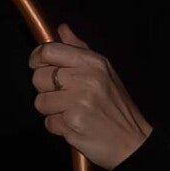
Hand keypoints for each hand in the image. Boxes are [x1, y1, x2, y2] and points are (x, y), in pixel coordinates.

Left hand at [28, 23, 152, 170]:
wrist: (132, 141)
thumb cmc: (116, 106)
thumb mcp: (104, 71)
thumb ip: (79, 49)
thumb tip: (61, 29)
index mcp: (92, 62)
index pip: (49, 51)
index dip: (37, 58)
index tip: (38, 65)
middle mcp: (85, 79)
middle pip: (39, 77)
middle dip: (45, 89)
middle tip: (62, 96)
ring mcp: (78, 102)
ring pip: (40, 102)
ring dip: (51, 110)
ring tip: (70, 111)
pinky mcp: (72, 124)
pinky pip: (48, 122)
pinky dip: (57, 127)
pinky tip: (74, 125)